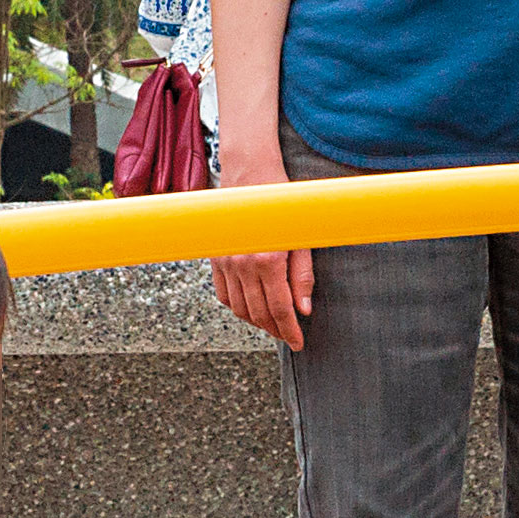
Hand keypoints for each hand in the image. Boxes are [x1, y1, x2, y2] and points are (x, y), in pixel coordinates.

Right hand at [208, 142, 311, 350]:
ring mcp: (224, 262)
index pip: (279, 309)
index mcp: (267, 260)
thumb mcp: (301, 238)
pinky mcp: (215, 258)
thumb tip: (303, 310)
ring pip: (239, 308)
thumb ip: (302, 276)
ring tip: (273, 325)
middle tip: (289, 337)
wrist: (250, 174)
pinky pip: (223, 294)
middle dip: (275, 329)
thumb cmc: (282, 203)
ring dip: (256, 322)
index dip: (290, 331)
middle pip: (258, 313)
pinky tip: (251, 309)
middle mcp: (242, 265)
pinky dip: (237, 307)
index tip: (299, 343)